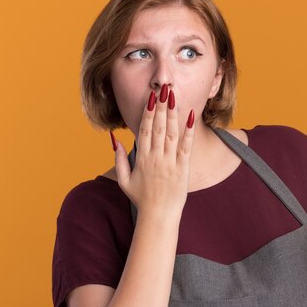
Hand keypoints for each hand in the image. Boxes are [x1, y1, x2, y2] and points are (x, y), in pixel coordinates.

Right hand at [112, 85, 194, 217]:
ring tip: (174, 96)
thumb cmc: (141, 198)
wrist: (159, 216)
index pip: (145, 130)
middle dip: (161, 107)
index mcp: (142, 159)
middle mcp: (157, 158)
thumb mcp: (124, 180)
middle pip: (159, 128)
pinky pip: (186, 146)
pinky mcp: (183, 168)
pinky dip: (189, 131)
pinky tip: (191, 116)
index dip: (148, 112)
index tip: (151, 98)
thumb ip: (119, 159)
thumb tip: (114, 140)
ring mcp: (171, 163)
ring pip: (172, 134)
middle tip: (164, 89)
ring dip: (173, 114)